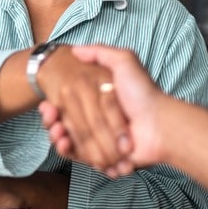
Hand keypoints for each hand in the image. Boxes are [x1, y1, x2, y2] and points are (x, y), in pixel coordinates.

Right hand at [36, 45, 132, 170]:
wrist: (159, 124)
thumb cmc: (142, 93)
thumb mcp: (124, 62)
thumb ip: (101, 52)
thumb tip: (76, 49)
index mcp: (99, 104)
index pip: (69, 106)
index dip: (55, 107)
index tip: (47, 104)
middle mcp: (99, 123)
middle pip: (66, 125)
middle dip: (53, 122)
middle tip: (48, 116)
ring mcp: (101, 142)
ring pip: (69, 141)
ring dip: (58, 136)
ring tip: (56, 130)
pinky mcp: (103, 158)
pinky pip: (80, 158)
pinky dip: (69, 151)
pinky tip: (63, 142)